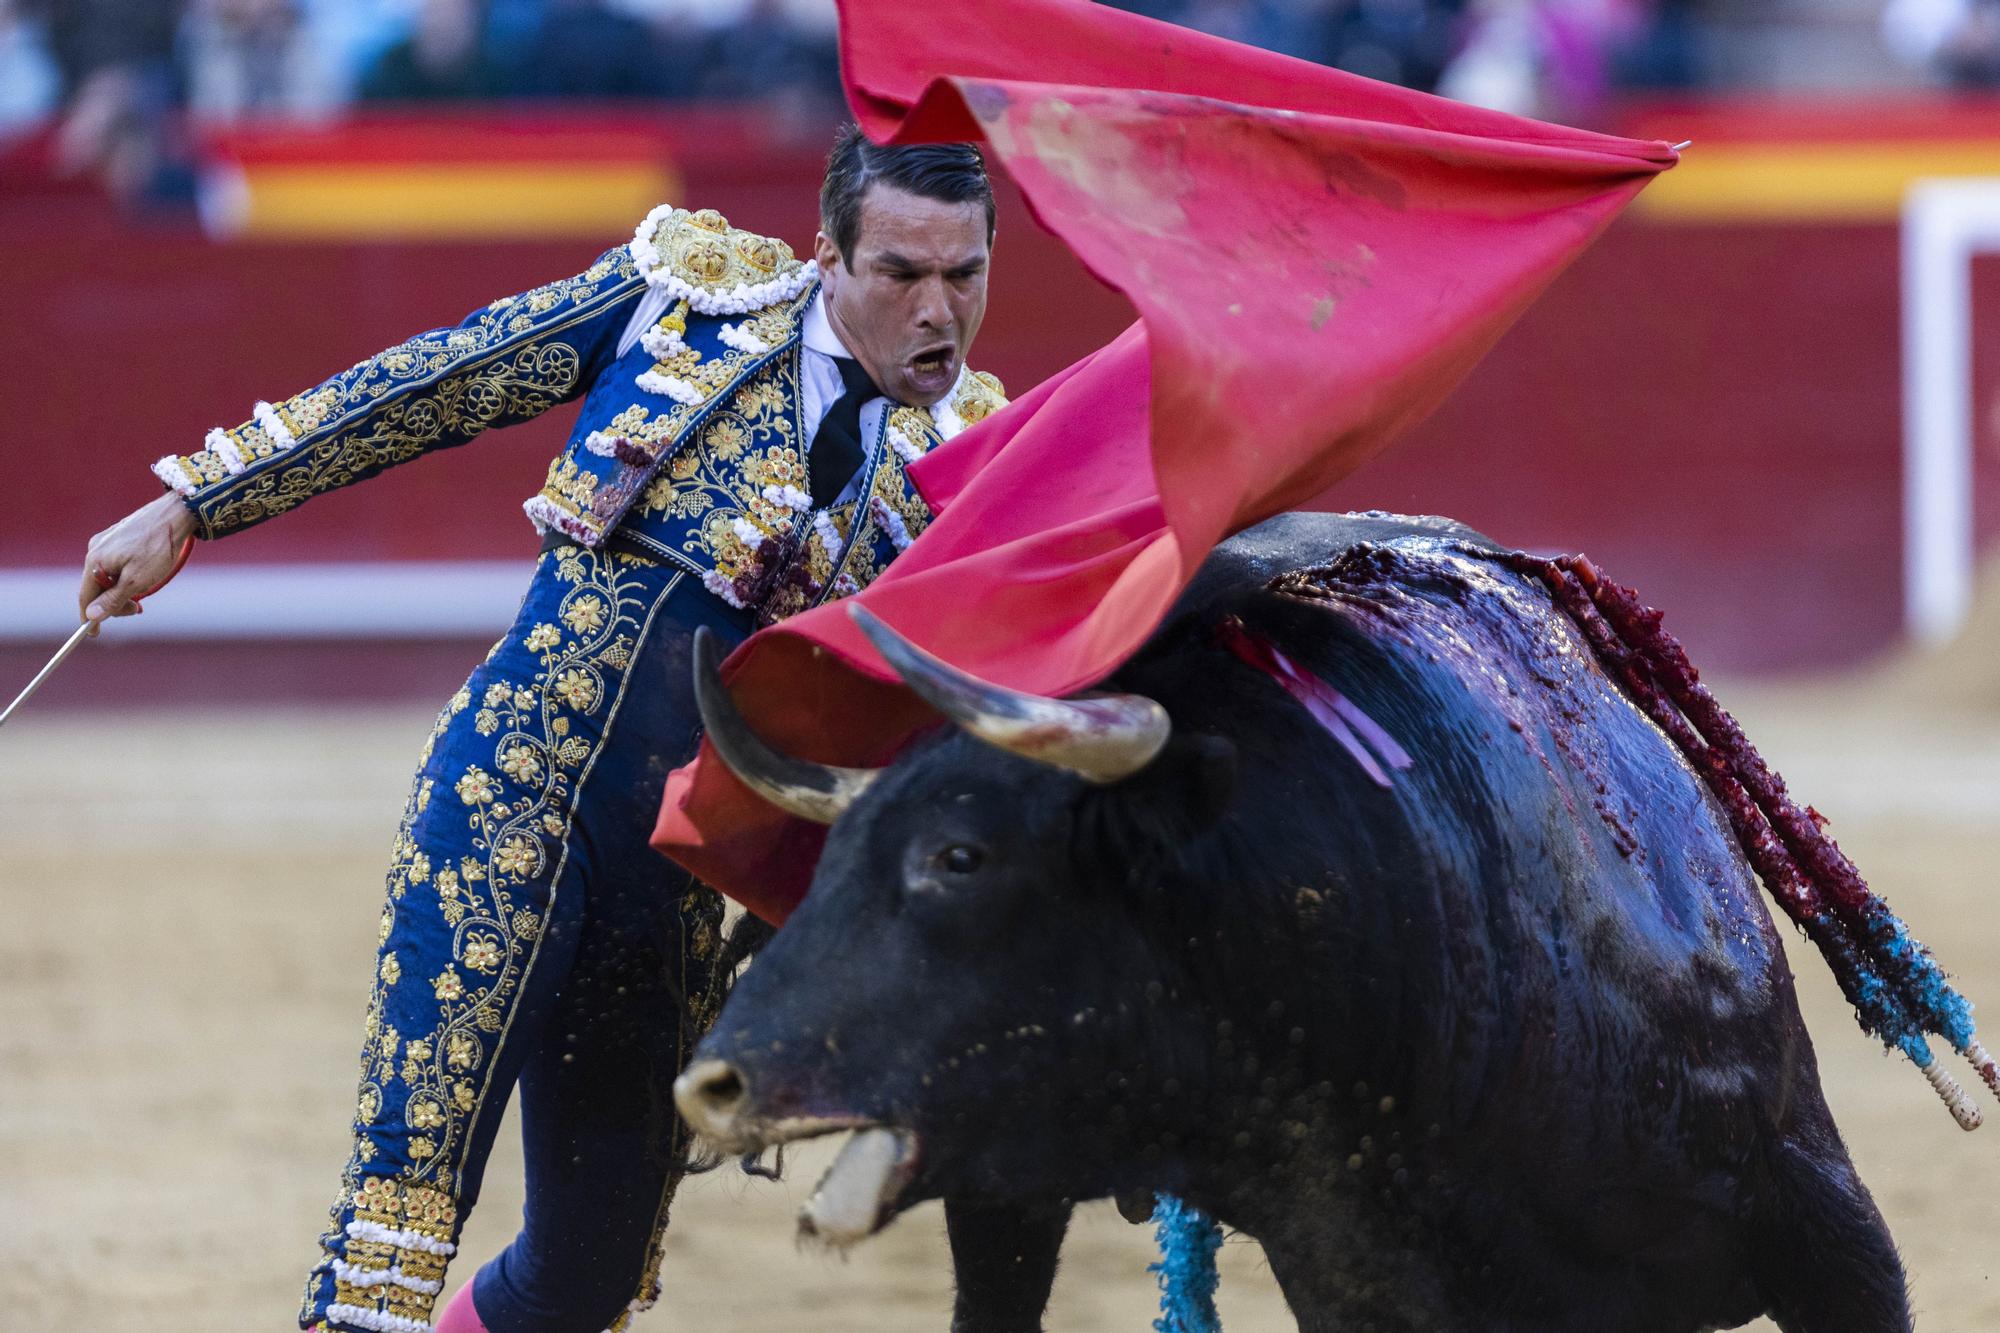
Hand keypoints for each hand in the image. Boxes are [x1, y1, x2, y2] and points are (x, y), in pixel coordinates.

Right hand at [80, 491, 196, 633]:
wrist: (176, 515)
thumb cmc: (158, 548)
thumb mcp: (137, 580)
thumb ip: (113, 599)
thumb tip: (90, 615)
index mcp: (95, 561)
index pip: (85, 596)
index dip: (89, 617)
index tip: (94, 635)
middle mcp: (95, 550)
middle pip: (96, 587)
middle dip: (113, 603)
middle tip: (137, 610)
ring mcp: (105, 542)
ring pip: (107, 576)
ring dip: (121, 590)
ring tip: (143, 593)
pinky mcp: (117, 537)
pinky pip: (115, 565)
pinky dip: (125, 577)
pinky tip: (142, 578)